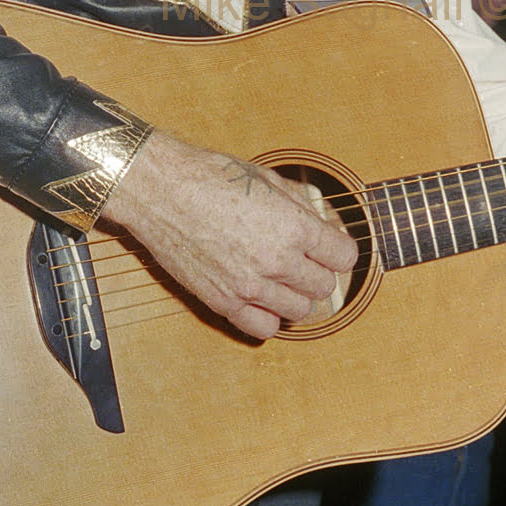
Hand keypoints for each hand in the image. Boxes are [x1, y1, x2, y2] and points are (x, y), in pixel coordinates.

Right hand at [103, 129, 357, 339]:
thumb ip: (301, 204)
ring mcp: (249, 285)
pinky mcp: (223, 302)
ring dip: (296, 296)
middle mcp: (276, 260)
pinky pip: (264, 328)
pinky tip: (263, 298)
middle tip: (304, 260)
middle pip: (324, 286)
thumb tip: (323, 223)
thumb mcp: (267, 178)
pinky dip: (270, 317)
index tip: (329, 247)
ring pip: (300, 311)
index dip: (338, 250)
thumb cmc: (211, 176)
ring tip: (282, 279)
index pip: (344, 256)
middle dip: (318, 272)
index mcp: (293, 226)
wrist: (161, 191)